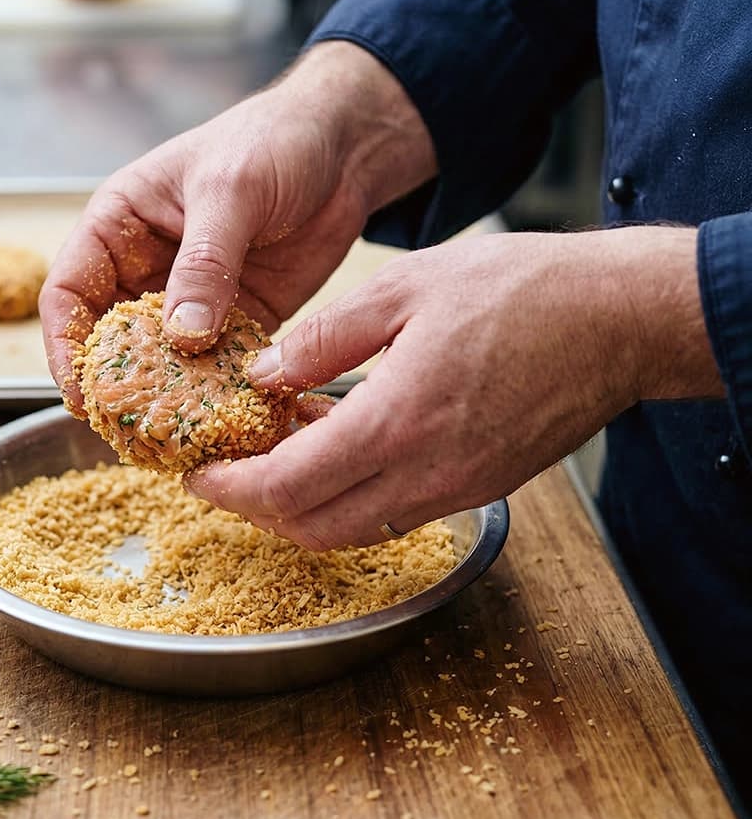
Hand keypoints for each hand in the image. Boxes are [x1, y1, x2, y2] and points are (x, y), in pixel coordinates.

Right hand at [40, 42, 436, 412]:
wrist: (345, 149)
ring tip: (174, 437)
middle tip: (126, 428)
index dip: (66, 344)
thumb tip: (181, 336)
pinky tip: (226, 417)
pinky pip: (216, 365)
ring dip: (166, 396)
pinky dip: (218, 391)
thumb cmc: (273, 141)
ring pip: (162, 360)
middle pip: (110, 338)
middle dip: (114, 383)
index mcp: (119, 226)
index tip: (80, 390)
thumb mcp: (231, 190)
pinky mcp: (237, 318)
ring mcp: (191, 298)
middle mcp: (145, 267)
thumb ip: (205, 262)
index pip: (69, 292)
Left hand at [184, 227, 723, 549]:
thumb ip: (325, 337)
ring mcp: (456, 489)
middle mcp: (425, 474)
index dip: (232, 488)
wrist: (620, 319)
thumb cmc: (522, 291)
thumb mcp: (405, 288)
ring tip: (271, 458)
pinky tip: (334, 450)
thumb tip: (266, 373)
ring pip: (352, 530)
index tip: (198, 474)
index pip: (288, 487)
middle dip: (255, 510)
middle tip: (222, 474)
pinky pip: (393, 513)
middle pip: (313, 529)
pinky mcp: (479, 487)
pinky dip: (348, 497)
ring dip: (300, 508)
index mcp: (397, 422)